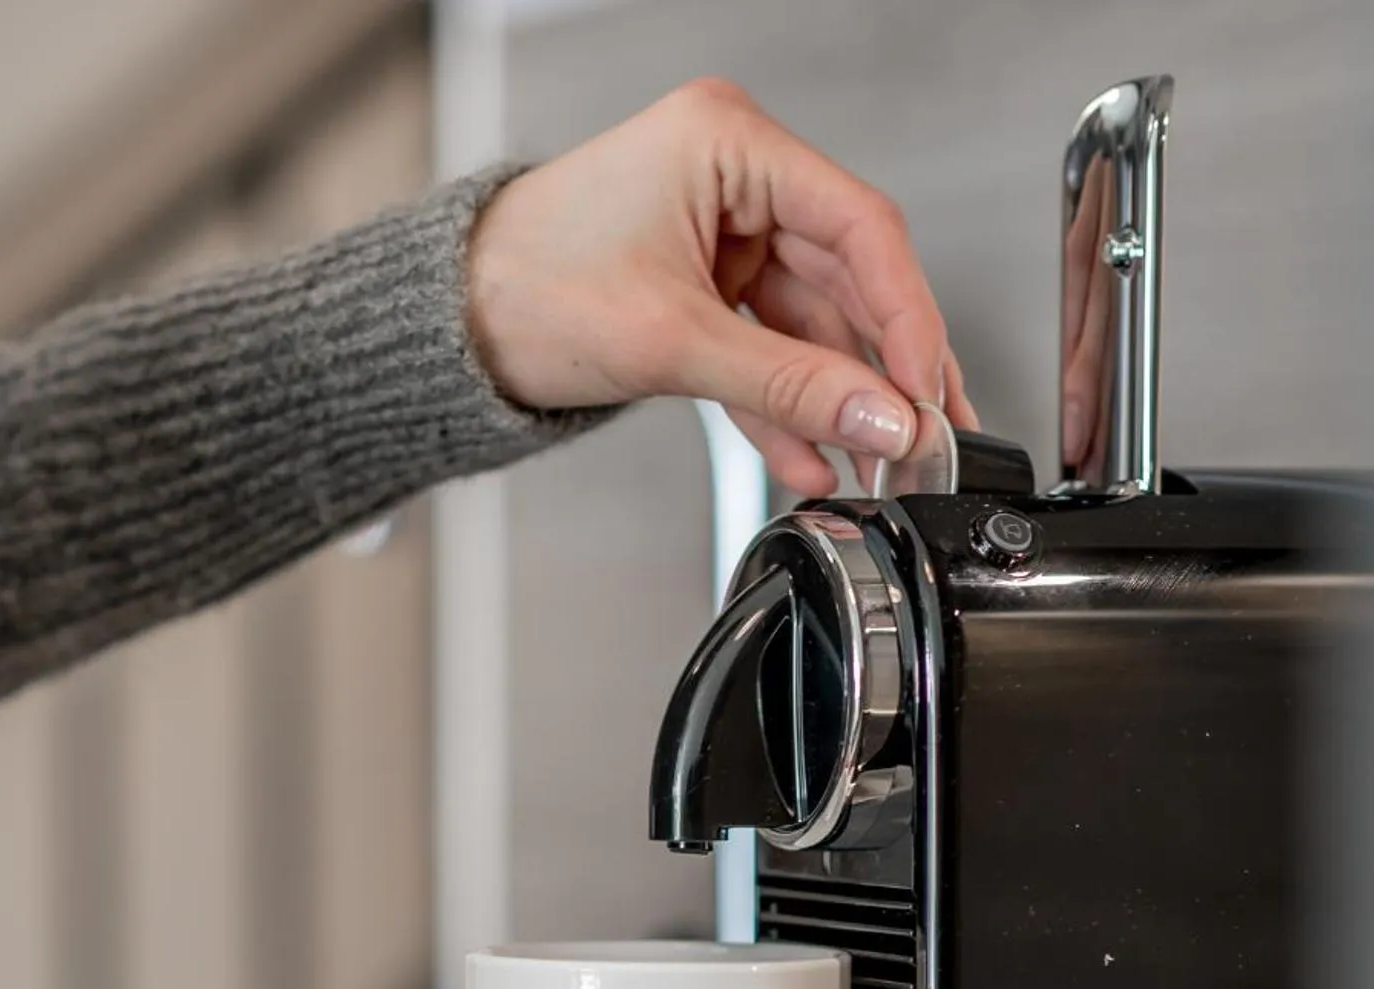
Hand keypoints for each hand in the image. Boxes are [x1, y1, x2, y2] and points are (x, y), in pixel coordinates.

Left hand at [468, 77, 977, 499]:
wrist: (447, 326)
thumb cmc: (522, 287)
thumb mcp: (671, 343)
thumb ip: (789, 384)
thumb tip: (882, 418)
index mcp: (727, 142)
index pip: (859, 226)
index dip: (906, 315)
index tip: (926, 388)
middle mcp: (733, 175)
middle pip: (847, 275)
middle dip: (881, 367)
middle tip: (923, 435)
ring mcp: (721, 232)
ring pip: (812, 320)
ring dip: (837, 397)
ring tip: (873, 462)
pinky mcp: (704, 285)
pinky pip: (768, 345)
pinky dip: (787, 402)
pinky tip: (813, 457)